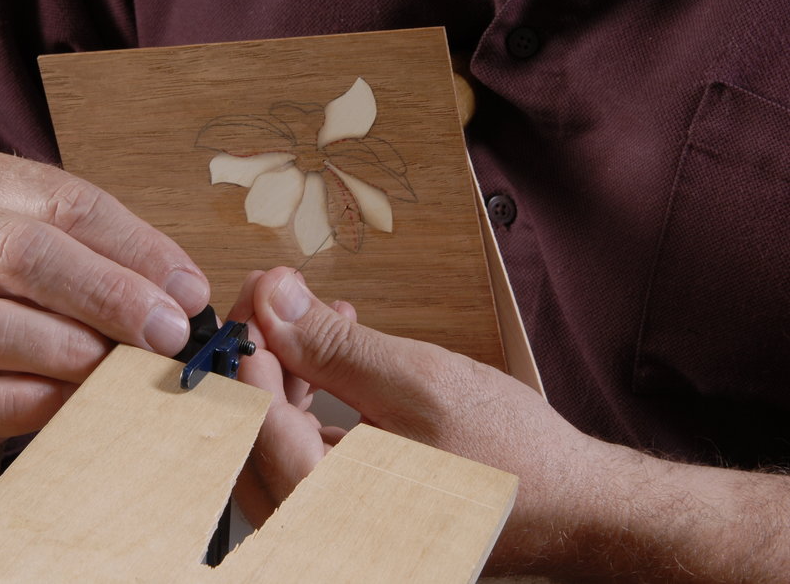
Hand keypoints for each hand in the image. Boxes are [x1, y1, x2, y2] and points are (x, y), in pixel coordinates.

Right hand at [0, 151, 209, 454]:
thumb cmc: (13, 282)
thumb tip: (185, 295)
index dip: (136, 249)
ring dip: (74, 354)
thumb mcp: (61, 241)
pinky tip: (75, 403)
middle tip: (167, 334)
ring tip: (125, 371)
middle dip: (110, 297)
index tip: (188, 292)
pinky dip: (33, 404)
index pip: (63, 203)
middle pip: (23, 255)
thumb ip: (118, 256)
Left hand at [232, 267, 600, 568]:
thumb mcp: (417, 383)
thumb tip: (275, 300)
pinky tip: (332, 359)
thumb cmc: (513, 458)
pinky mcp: (349, 509)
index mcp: (330, 509)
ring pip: (274, 441)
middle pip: (251, 435)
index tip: (259, 295)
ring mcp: (333, 523)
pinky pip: (304, 453)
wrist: (573, 505)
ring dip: (284, 376)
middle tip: (277, 301)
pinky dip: (307, 402)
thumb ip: (334, 346)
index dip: (249, 347)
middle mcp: (321, 527)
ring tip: (315, 320)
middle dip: (262, 357)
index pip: (253, 421)